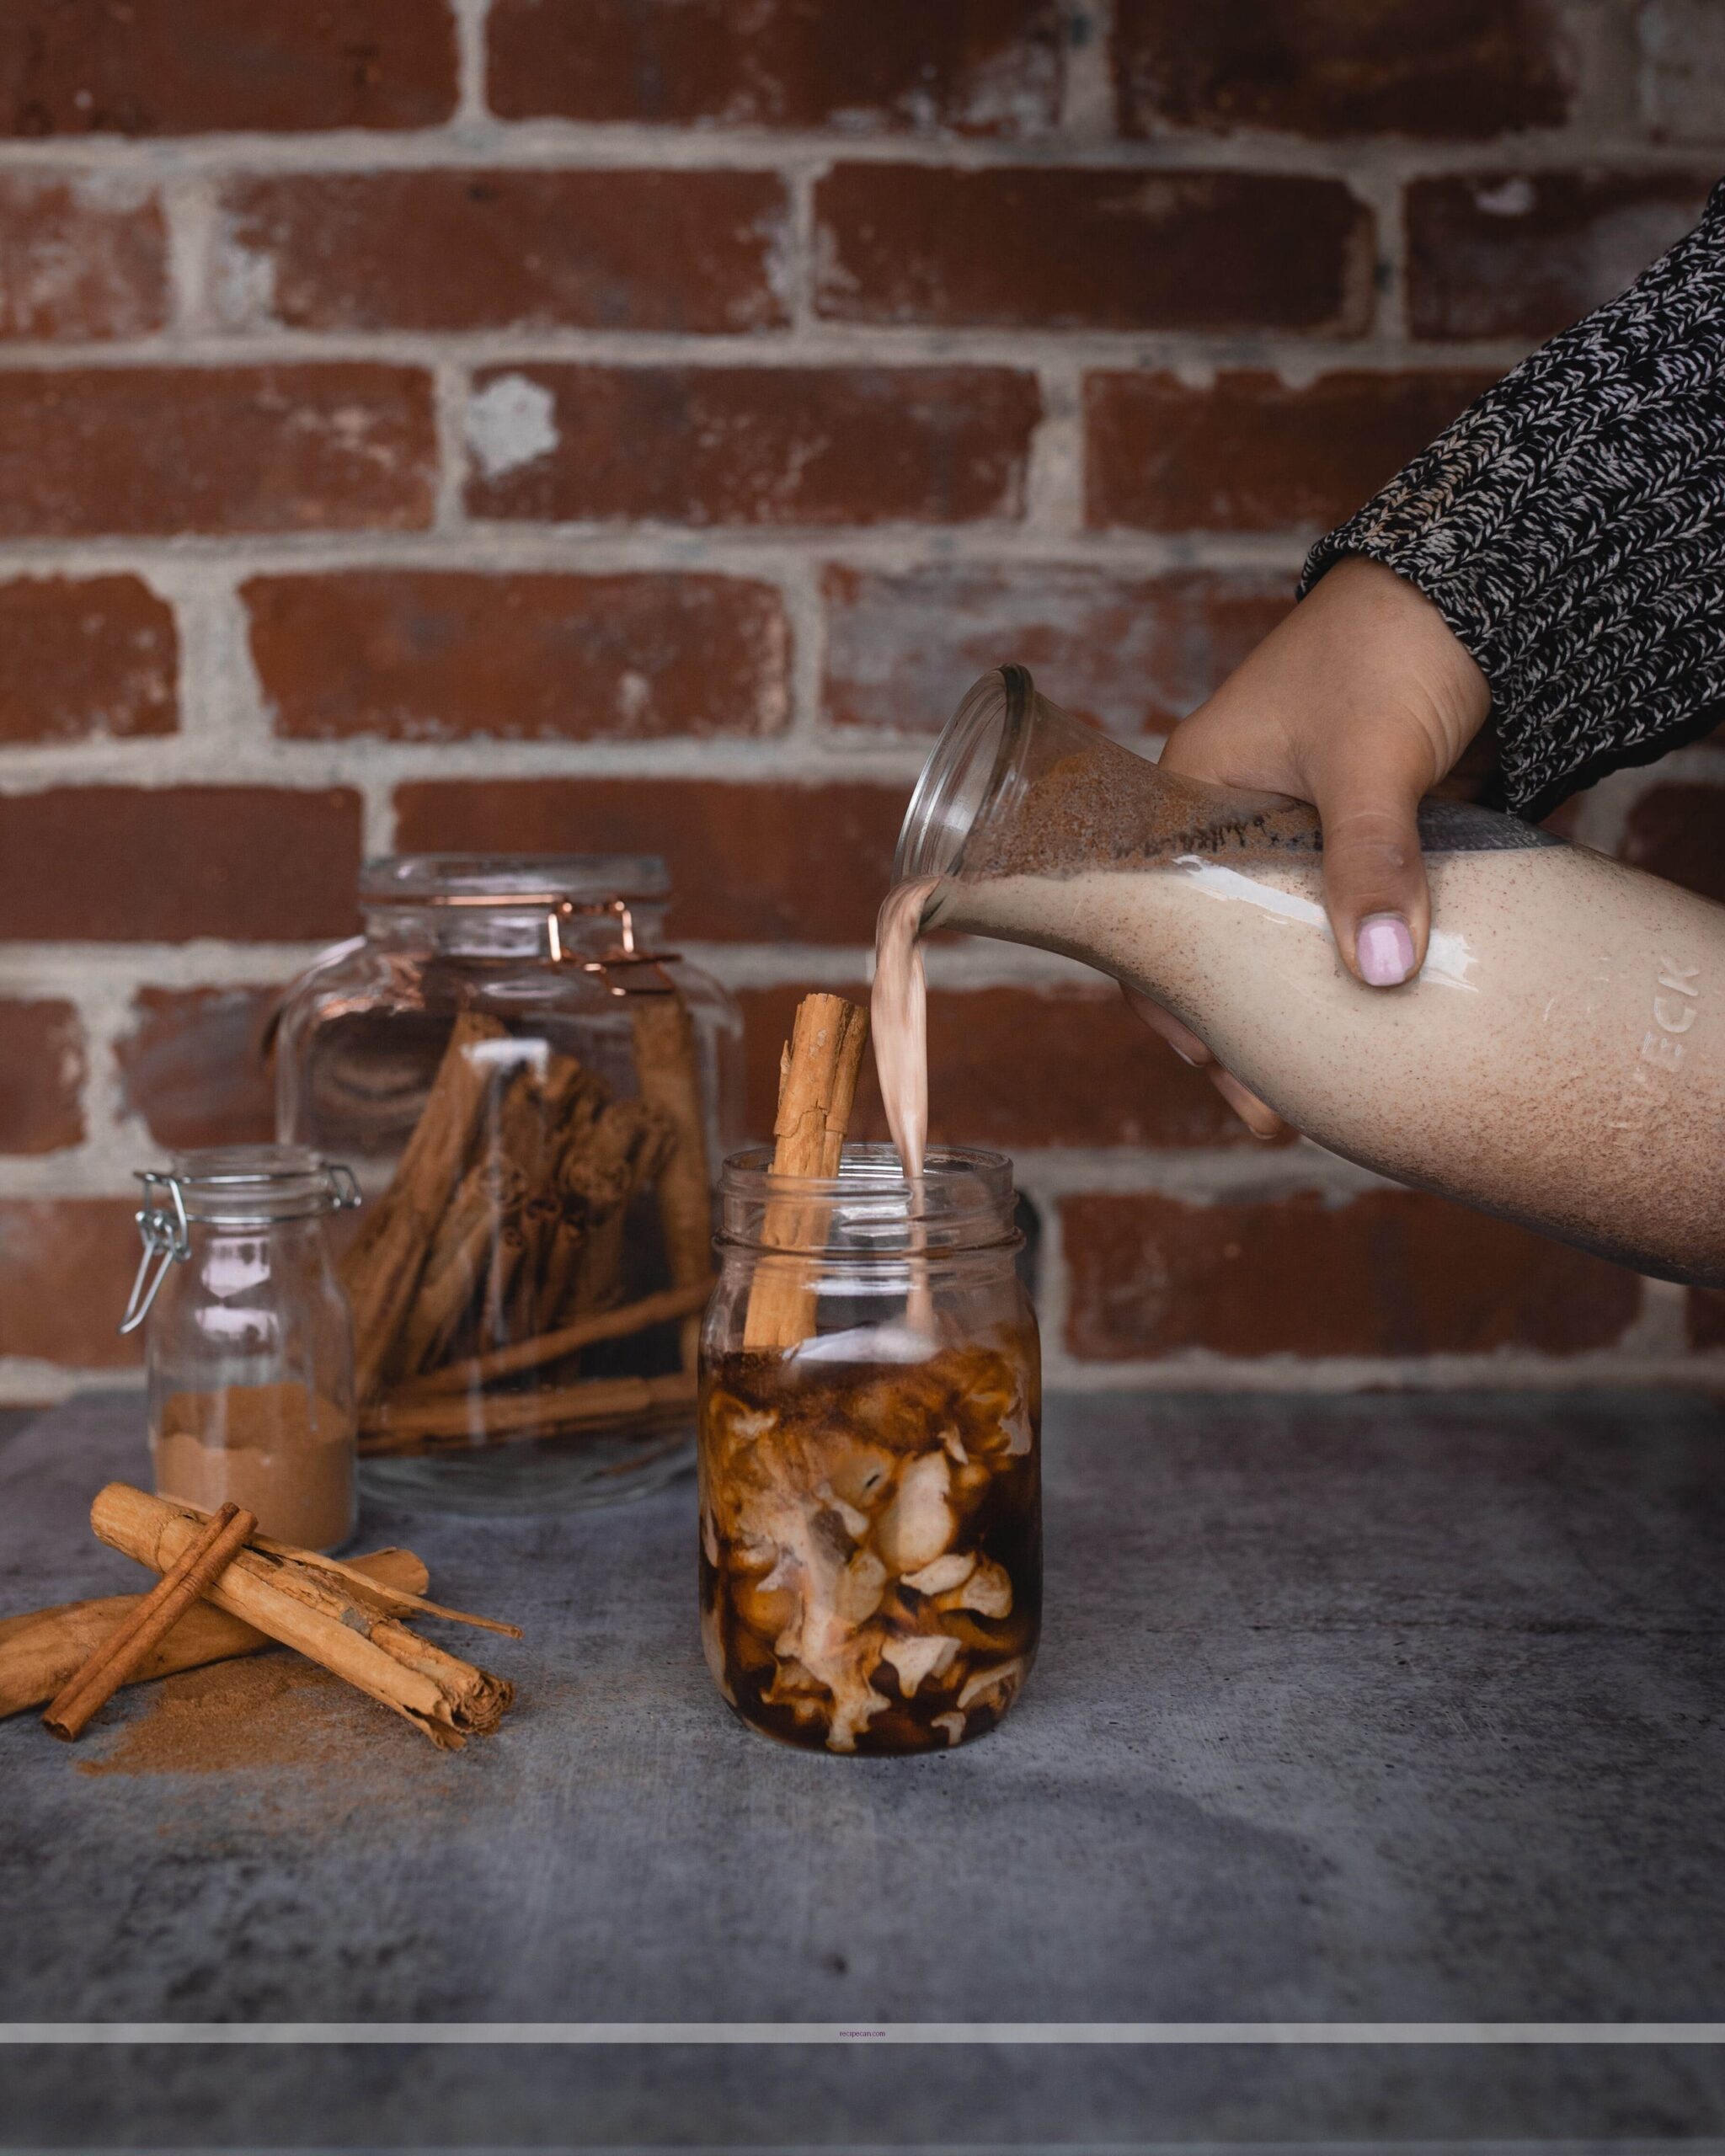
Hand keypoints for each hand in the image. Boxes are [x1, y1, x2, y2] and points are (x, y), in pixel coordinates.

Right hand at [1135, 556, 1493, 1136]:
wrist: (1480, 586)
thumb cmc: (1391, 646)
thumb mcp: (1371, 757)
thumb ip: (1372, 857)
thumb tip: (1379, 973)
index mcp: (1189, 792)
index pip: (1151, 921)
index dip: (1173, 1005)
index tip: (1219, 1071)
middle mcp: (1226, 818)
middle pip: (1209, 947)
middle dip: (1234, 1031)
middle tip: (1272, 1113)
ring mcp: (1293, 831)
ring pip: (1275, 942)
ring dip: (1292, 1009)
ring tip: (1320, 1089)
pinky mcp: (1360, 837)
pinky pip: (1338, 919)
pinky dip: (1347, 971)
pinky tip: (1371, 1026)